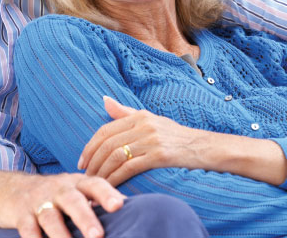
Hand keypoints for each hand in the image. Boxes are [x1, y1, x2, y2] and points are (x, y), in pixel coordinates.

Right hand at [0, 171, 125, 237]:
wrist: (10, 190)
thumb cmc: (53, 194)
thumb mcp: (74, 190)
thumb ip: (95, 198)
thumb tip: (130, 208)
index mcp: (75, 183)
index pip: (94, 184)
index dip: (107, 193)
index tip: (120, 206)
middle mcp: (58, 189)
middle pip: (73, 201)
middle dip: (85, 218)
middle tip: (98, 236)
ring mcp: (38, 202)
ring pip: (50, 218)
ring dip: (61, 235)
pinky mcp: (21, 216)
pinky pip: (28, 230)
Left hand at [78, 97, 211, 185]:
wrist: (204, 147)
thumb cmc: (175, 136)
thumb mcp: (151, 119)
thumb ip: (125, 112)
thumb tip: (105, 100)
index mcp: (138, 116)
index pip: (105, 130)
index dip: (90, 146)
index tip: (82, 160)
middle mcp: (143, 125)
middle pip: (108, 143)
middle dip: (93, 161)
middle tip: (84, 175)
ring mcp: (151, 140)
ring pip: (116, 156)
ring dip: (102, 172)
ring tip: (94, 184)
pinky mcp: (159, 155)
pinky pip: (130, 167)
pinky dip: (116, 178)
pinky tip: (110, 187)